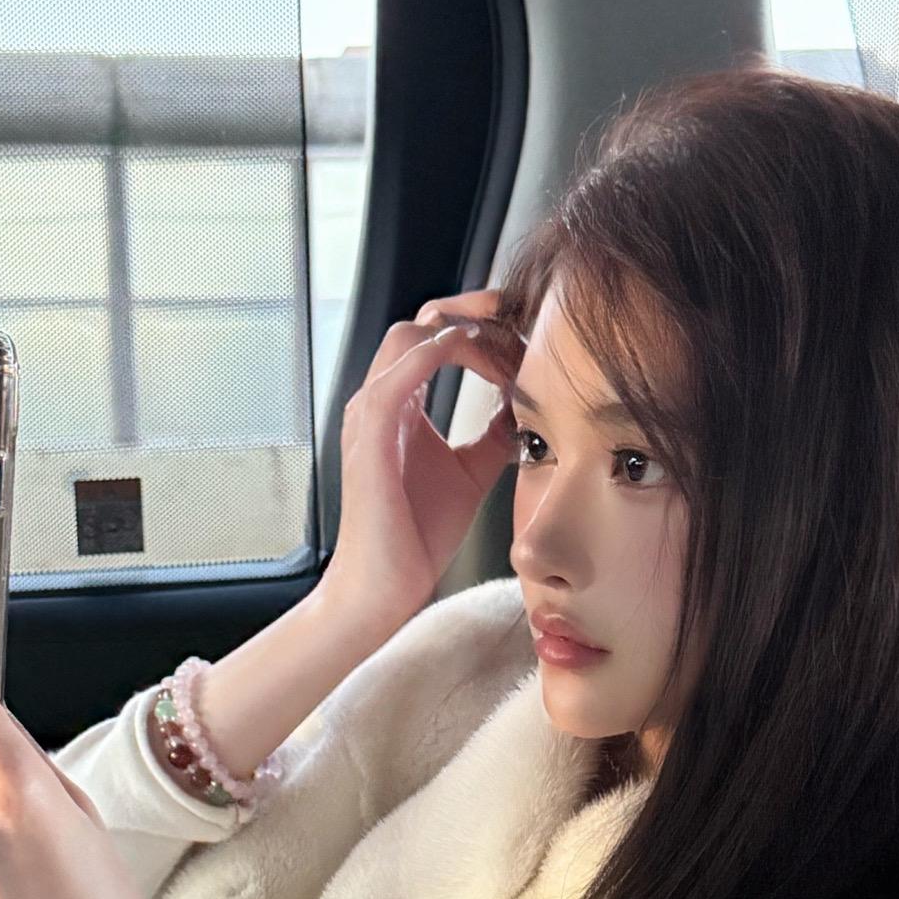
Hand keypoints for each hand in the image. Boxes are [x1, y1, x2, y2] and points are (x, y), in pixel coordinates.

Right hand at [322, 288, 522, 630]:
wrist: (383, 586)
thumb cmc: (416, 536)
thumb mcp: (471, 471)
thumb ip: (493, 434)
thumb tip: (527, 408)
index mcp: (398, 404)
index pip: (436, 337)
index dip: (484, 328)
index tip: (528, 341)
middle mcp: (380, 400)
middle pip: (424, 321)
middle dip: (477, 313)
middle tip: (525, 322)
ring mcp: (370, 413)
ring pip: (413, 334)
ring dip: (467, 331)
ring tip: (512, 350)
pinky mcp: (371, 433)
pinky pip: (401, 370)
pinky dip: (440, 352)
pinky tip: (479, 356)